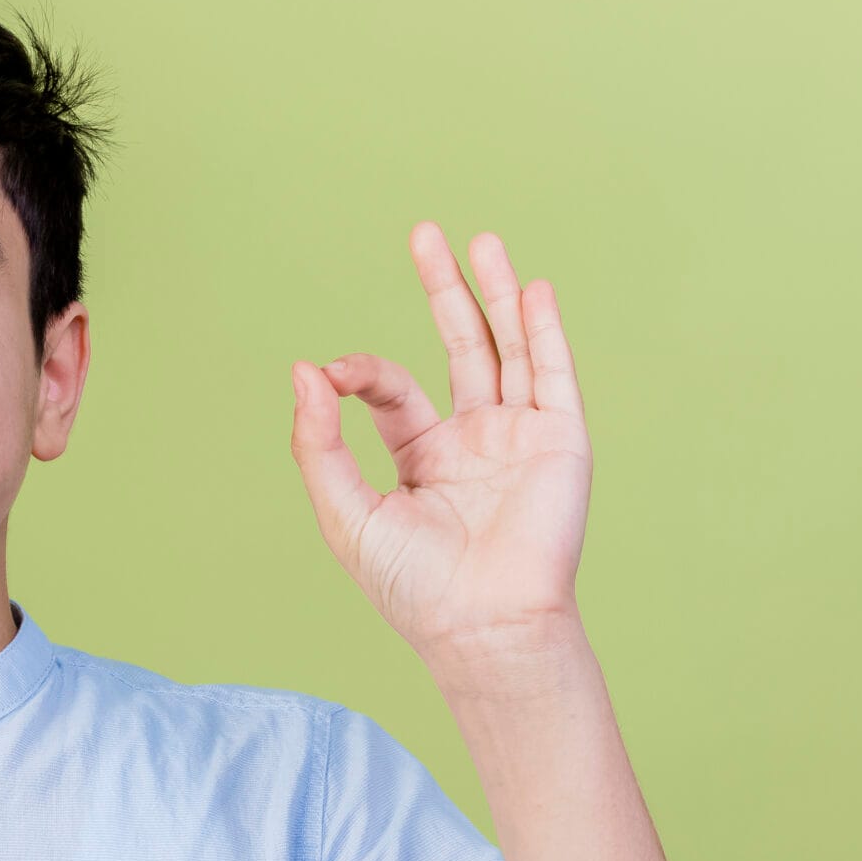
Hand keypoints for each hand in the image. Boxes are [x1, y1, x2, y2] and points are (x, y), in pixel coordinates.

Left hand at [289, 223, 591, 670]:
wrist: (481, 626)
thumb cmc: (412, 587)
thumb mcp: (345, 511)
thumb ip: (319, 443)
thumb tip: (303, 371)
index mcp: (421, 459)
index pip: (393, 390)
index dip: (361, 370)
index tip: (333, 373)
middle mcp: (473, 442)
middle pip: (460, 348)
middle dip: (444, 290)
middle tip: (425, 234)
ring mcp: (518, 439)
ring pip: (508, 349)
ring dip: (497, 294)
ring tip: (482, 240)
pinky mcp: (559, 443)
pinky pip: (554, 376)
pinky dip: (544, 332)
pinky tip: (533, 290)